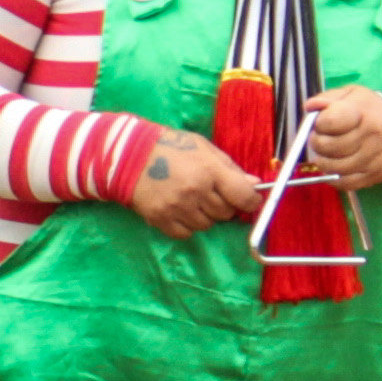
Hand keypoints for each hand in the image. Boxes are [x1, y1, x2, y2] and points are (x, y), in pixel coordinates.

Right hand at [123, 126, 258, 236]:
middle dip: (224, 206)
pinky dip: (187, 225)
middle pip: (225, 214)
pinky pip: (185, 234)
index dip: (251, 201)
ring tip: (193, 201)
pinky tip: (180, 211)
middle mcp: (196, 191)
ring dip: (205, 216)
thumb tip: (254, 184)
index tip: (248, 200)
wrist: (126, 155)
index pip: (244, 197)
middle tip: (212, 195)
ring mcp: (177, 207)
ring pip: (206, 225)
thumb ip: (229, 167)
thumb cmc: (170, 147)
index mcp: (209, 171)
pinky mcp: (160, 219)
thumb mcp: (203, 148)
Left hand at [303, 83, 381, 191]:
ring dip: (322, 161)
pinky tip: (335, 165)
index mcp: (364, 112)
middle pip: (326, 146)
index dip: (318, 123)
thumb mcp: (353, 95)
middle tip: (321, 138)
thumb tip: (310, 107)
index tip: (322, 122)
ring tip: (327, 152)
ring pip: (332, 167)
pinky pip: (343, 183)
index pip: (328, 121)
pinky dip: (332, 177)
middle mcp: (372, 137)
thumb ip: (329, 98)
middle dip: (316, 142)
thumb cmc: (372, 112)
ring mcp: (374, 159)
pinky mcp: (375, 176)